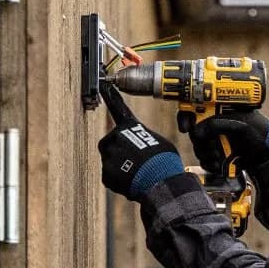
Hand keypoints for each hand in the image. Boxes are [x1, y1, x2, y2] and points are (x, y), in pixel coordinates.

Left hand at [98, 82, 183, 199]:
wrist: (161, 181)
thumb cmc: (164, 162)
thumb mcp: (158, 142)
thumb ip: (143, 138)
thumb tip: (141, 144)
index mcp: (130, 127)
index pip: (118, 108)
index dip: (111, 97)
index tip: (104, 86)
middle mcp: (116, 138)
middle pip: (111, 142)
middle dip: (118, 150)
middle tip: (134, 160)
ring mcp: (109, 156)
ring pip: (110, 160)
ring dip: (120, 165)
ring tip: (136, 172)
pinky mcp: (106, 173)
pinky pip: (110, 175)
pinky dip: (118, 179)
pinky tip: (132, 181)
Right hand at [186, 109, 268, 173]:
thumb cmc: (260, 133)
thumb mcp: (241, 124)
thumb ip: (218, 124)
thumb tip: (196, 131)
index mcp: (220, 109)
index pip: (194, 107)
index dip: (185, 116)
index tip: (186, 127)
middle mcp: (214, 123)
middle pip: (193, 130)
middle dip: (200, 141)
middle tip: (212, 145)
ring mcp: (215, 140)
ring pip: (197, 147)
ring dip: (206, 153)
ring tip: (220, 156)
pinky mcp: (216, 155)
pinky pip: (204, 160)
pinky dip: (210, 163)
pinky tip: (220, 164)